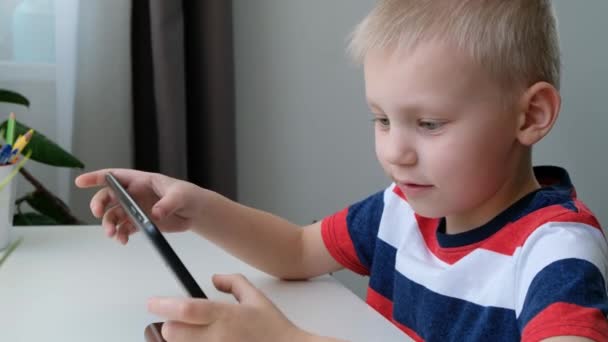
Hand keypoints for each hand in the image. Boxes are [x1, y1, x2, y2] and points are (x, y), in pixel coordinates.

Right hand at [75, 169, 207, 243]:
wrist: (196, 212)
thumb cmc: (189, 195)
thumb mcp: (180, 195)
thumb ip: (167, 203)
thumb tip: (154, 213)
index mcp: (141, 180)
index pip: (114, 176)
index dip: (96, 177)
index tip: (80, 182)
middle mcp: (134, 194)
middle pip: (109, 197)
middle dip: (100, 205)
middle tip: (100, 215)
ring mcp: (136, 209)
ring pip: (114, 215)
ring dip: (109, 224)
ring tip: (113, 235)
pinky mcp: (141, 223)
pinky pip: (124, 228)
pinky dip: (120, 235)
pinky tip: (123, 240)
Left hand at [148, 274, 312, 341]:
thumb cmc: (273, 329)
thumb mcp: (257, 298)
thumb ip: (234, 282)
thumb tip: (214, 278)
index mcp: (226, 316)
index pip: (187, 309)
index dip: (164, 305)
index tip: (152, 303)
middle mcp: (218, 337)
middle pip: (174, 333)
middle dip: (169, 326)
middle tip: (174, 322)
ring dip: (181, 340)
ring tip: (193, 334)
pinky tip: (203, 341)